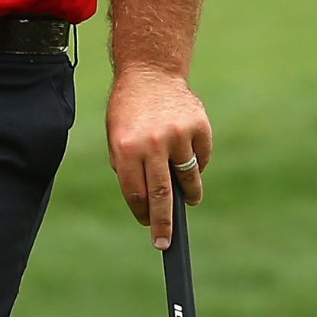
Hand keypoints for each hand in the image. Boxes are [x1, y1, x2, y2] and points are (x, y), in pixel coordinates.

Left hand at [107, 66, 210, 248]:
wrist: (150, 72)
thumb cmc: (128, 109)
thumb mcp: (116, 136)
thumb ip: (128, 167)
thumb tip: (146, 203)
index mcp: (126, 148)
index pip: (135, 193)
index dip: (142, 214)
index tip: (149, 229)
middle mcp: (152, 143)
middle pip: (161, 196)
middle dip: (164, 224)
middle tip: (165, 244)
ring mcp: (178, 136)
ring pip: (187, 180)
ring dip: (187, 194)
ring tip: (186, 199)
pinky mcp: (199, 128)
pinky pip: (200, 159)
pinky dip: (195, 165)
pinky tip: (186, 158)